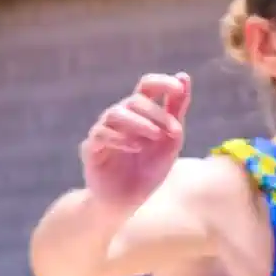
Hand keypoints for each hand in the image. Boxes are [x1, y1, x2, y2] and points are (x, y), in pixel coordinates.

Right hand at [82, 72, 190, 207]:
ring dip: (139, 123)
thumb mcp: (170, 138)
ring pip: (115, 113)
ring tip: (154, 138)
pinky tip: (135, 148)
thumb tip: (184, 76)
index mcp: (141, 112)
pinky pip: (101, 134)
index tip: (179, 88)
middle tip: (172, 131)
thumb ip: (177, 109)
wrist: (128, 200)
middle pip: (135, 100)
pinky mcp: (92, 148)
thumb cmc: (149, 168)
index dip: (162, 82)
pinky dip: (120, 138)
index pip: (146, 85)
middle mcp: (120, 117)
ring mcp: (104, 131)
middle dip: (157, 114)